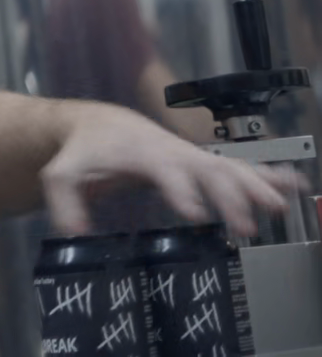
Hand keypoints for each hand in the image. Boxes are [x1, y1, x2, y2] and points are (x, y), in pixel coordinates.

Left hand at [41, 102, 304, 237]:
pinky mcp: (202, 161)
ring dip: (257, 186)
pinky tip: (295, 184)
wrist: (101, 126)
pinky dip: (268, 173)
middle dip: (229, 197)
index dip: (180, 190)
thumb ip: (65, 202)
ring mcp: (191, 155)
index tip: (194, 213)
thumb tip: (75, 232)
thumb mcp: (62, 175)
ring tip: (280, 208)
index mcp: (140, 154)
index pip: (164, 170)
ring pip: (230, 167)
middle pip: (207, 170)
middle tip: (246, 227)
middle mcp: (172, 152)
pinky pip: (239, 165)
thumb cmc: (84, 153)